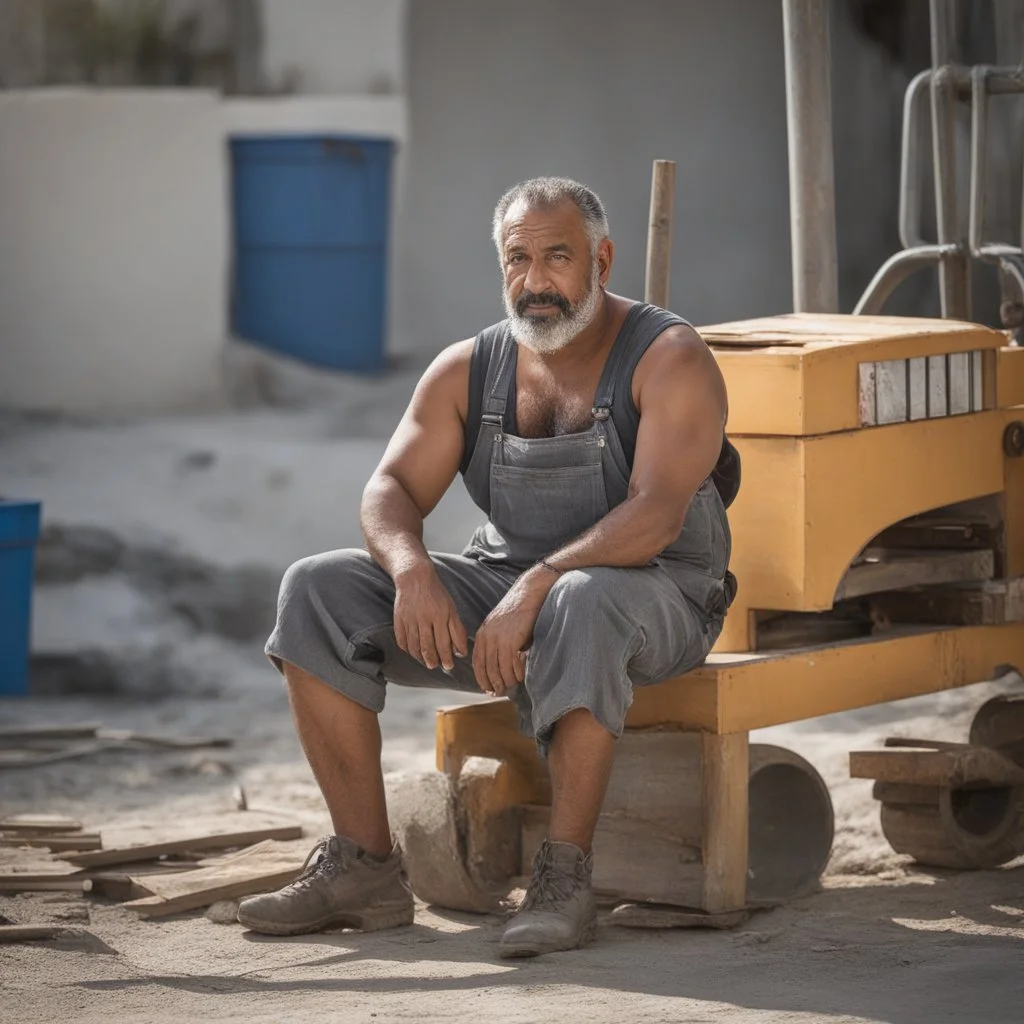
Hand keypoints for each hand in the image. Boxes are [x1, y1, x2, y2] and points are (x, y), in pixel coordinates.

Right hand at [393, 565, 467, 671]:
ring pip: (414, 646)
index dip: (447, 657)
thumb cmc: (436, 594)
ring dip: (421, 658)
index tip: (449, 665)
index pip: (444, 643)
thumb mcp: (451, 609)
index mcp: (440, 615)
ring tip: (427, 662)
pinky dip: (408, 650)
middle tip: (437, 666)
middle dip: (433, 661)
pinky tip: (414, 652)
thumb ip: (456, 630)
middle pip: (428, 647)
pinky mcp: (398, 619)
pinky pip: (402, 641)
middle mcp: (424, 618)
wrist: (414, 578)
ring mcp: (409, 619)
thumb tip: (460, 652)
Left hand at [472, 570, 555, 696]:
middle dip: (493, 684)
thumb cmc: (519, 610)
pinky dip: (515, 673)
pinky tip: (520, 676)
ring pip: (498, 669)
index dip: (482, 678)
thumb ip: (498, 643)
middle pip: (486, 669)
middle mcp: (486, 637)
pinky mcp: (511, 640)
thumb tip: (501, 666)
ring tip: (512, 685)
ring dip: (505, 680)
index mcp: (482, 634)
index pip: (477, 663)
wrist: (530, 593)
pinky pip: (510, 664)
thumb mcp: (501, 627)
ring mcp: (498, 639)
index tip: (488, 688)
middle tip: (499, 692)